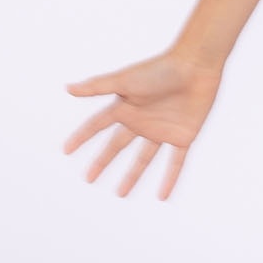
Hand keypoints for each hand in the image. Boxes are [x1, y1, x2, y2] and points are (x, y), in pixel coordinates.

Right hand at [63, 52, 220, 199]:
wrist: (197, 66)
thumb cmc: (161, 68)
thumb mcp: (125, 80)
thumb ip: (98, 86)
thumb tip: (68, 88)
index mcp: (125, 107)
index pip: (97, 126)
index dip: (82, 137)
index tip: (66, 151)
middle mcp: (141, 120)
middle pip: (117, 146)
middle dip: (103, 161)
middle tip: (89, 178)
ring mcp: (162, 130)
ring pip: (144, 159)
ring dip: (132, 176)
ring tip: (120, 194)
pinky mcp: (183, 136)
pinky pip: (175, 162)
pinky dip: (170, 179)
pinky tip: (162, 196)